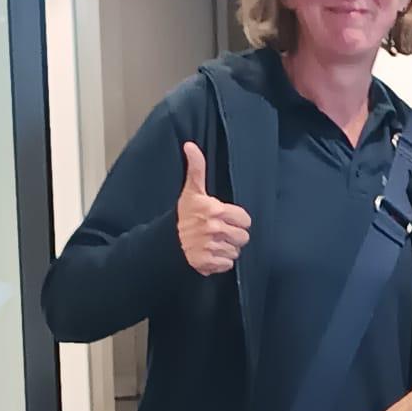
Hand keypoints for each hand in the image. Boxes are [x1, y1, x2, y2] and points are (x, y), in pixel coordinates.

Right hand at [177, 142, 251, 275]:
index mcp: (215, 210)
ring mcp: (211, 246)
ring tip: (214, 242)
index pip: (245, 219)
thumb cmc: (183, 215)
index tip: (226, 219)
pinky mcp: (208, 262)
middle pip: (243, 237)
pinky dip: (220, 262)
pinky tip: (210, 254)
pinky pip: (227, 264)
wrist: (167, 241)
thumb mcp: (191, 191)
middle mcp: (214, 228)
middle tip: (220, 232)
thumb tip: (190, 146)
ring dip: (227, 249)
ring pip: (235, 251)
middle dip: (234, 236)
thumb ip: (197, 169)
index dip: (238, 220)